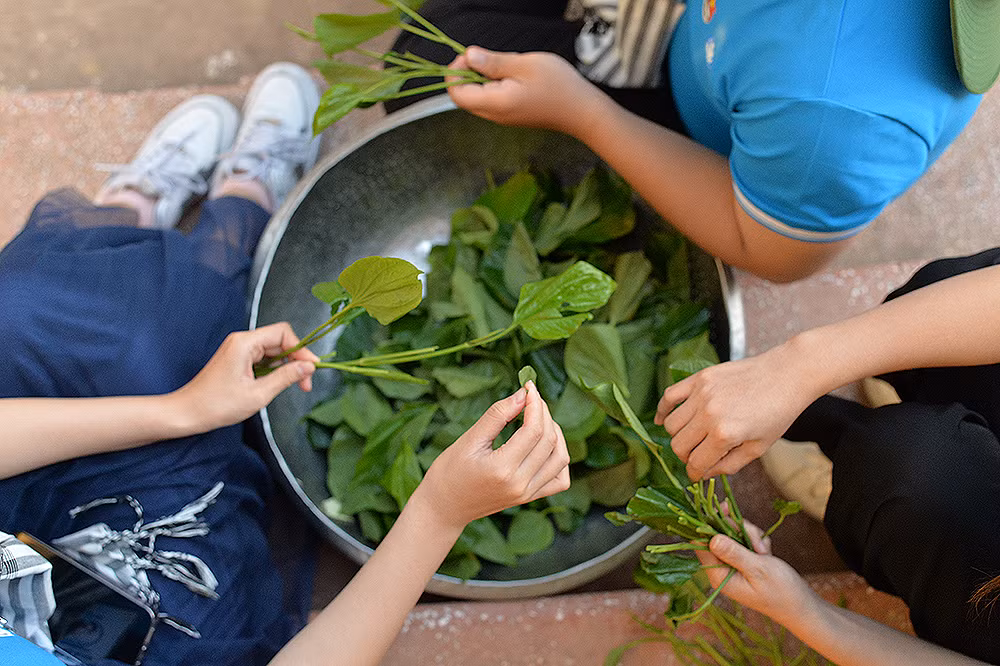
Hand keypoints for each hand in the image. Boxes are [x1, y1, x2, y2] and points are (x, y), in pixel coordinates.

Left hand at [172, 322, 318, 431]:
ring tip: (295, 386)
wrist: (187, 413)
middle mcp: (242, 341)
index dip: (301, 349)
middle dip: (296, 360)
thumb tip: (309, 367)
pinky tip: (278, 384)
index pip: (283, 333)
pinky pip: (263, 358)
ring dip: (287, 366)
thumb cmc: (217, 405)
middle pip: (280, 341)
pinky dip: (275, 370)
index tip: (312, 368)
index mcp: (245, 343)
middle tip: (306, 383)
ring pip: (273, 350)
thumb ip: (286, 377)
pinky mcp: (237, 359)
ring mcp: (239, 349)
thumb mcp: (258, 394)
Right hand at [413, 381, 570, 532]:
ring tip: (538, 418)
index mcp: (502, 469)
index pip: (533, 430)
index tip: (528, 387)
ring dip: (555, 433)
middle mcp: (520, 484)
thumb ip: (497, 415)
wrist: (445, 506)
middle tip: (531, 397)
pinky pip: (559, 479)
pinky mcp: (530, 498)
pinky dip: (559, 458)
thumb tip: (522, 394)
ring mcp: (527, 494)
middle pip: (549, 440)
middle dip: (544, 413)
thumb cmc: (450, 471)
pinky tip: (545, 445)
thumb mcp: (469, 439)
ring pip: (560, 458)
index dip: (535, 404)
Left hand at [447, 46, 606, 135]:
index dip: (456, 72)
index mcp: (496, 103)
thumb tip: (468, 56)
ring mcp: (502, 118)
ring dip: (484, 78)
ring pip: (478, 97)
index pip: (456, 93)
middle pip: (464, 96)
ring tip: (509, 67)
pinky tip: (515, 76)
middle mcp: (495, 115)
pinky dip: (495, 85)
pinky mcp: (510, 115)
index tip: (471, 56)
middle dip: (469, 73)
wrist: (582, 111)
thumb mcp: (525, 65)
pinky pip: (491, 99)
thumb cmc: (559, 86)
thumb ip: (493, 62)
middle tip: (490, 58)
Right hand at [654, 343, 818, 479]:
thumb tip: (705, 473)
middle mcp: (708, 414)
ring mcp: (701, 394)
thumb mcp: (759, 448)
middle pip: (678, 445)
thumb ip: (729, 465)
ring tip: (692, 436)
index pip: (695, 464)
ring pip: (671, 425)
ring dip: (678, 436)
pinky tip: (663, 419)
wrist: (787, 374)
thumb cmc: (778, 412)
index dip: (695, 474)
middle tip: (698, 455)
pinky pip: (669, 396)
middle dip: (686, 456)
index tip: (698, 474)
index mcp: (725, 435)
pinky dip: (663, 410)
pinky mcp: (699, 378)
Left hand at [695, 520, 816, 627]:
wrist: (801, 605)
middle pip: (718, 535)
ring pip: (733, 534)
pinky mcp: (742, 559)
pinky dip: (756, 541)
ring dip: (750, 536)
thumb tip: (712, 538)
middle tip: (759, 545)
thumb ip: (734, 552)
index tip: (723, 508)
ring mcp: (732, 564)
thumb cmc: (781, 591)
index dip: (709, 524)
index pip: (701, 546)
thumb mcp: (758, 569)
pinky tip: (767, 553)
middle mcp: (721, 569)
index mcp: (719, 576)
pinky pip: (744, 539)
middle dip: (739, 531)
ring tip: (765, 551)